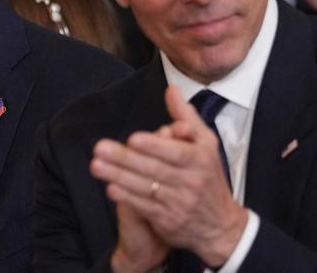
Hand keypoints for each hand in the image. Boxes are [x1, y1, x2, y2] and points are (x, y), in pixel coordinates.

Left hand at [91, 86, 247, 267]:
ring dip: (118, 176)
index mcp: (200, 159)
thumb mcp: (206, 143)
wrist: (221, 226)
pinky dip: (127, 198)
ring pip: (145, 188)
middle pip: (154, 169)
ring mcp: (179, 203)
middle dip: (125, 159)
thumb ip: (186, 116)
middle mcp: (191, 182)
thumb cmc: (208, 176)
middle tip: (99, 148)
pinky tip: (110, 188)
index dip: (154, 146)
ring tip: (96, 165)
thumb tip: (171, 89)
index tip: (133, 139)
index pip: (176, 153)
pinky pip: (144, 207)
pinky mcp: (168, 220)